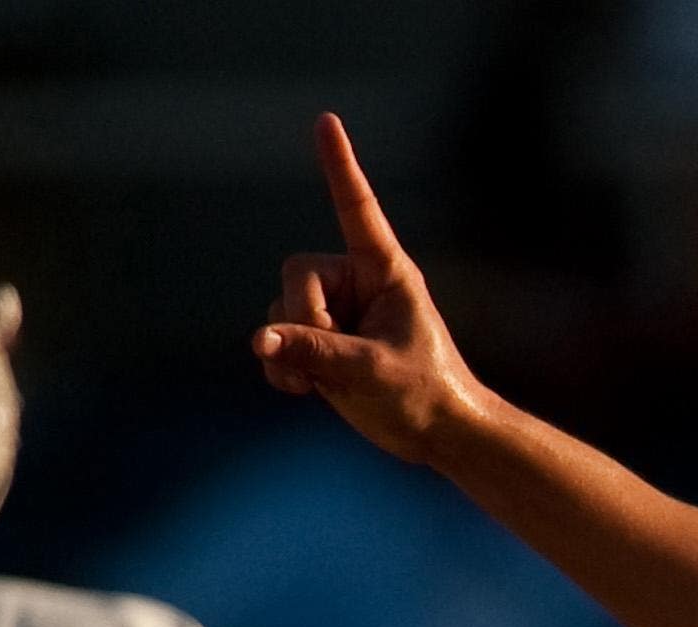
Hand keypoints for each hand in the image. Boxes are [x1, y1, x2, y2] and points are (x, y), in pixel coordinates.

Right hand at [253, 113, 488, 463]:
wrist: (436, 435)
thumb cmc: (426, 394)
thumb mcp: (373, 371)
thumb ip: (316, 353)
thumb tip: (261, 340)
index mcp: (385, 270)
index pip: (357, 209)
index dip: (340, 166)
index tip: (326, 121)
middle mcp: (355, 281)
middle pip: (297, 275)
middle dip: (305, 320)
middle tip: (336, 361)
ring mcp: (333, 310)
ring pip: (280, 311)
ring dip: (293, 351)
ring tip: (328, 383)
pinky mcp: (318, 341)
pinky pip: (275, 339)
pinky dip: (281, 366)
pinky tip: (305, 390)